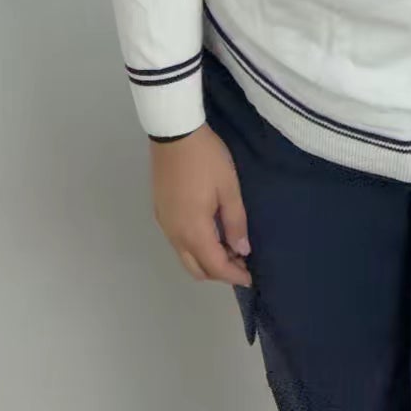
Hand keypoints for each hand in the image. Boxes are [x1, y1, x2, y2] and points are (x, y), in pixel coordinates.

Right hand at [150, 124, 252, 287]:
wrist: (174, 132)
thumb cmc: (206, 159)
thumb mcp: (228, 188)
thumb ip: (236, 222)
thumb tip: (241, 251)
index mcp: (193, 231)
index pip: (214, 266)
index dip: (234, 275)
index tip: (251, 278)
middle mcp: (174, 235)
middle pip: (196, 269)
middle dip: (219, 272)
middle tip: (241, 262)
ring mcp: (164, 225)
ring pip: (185, 257)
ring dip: (206, 260)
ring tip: (228, 247)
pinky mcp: (160, 213)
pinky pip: (178, 243)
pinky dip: (194, 247)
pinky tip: (210, 233)